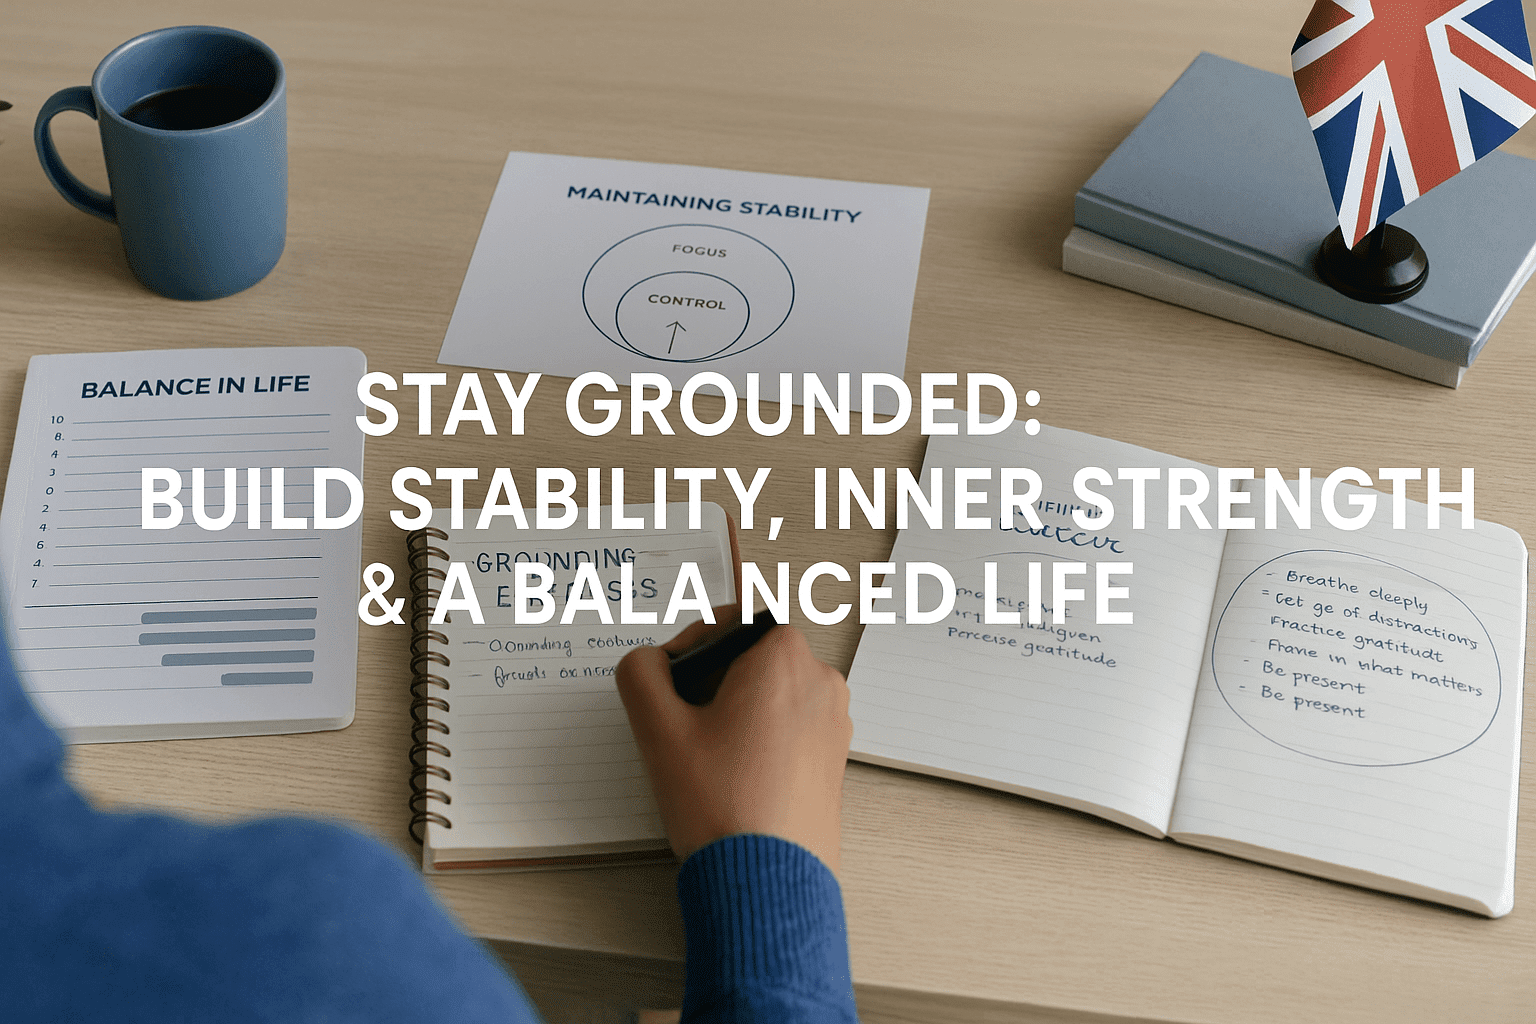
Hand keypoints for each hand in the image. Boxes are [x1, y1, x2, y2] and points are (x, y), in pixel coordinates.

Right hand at [615, 611, 852, 872]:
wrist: (768, 880)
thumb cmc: (723, 806)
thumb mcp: (658, 729)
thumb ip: (640, 674)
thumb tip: (648, 661)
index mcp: (784, 658)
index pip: (732, 619)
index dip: (693, 645)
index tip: (673, 683)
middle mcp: (820, 681)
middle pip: (753, 656)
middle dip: (713, 681)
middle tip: (683, 725)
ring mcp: (834, 722)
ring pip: (772, 694)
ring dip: (736, 712)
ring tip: (709, 758)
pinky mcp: (835, 759)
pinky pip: (791, 728)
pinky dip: (761, 740)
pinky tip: (735, 779)